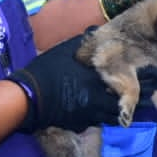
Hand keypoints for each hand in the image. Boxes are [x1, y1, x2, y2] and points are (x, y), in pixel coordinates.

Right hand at [6, 34, 126, 132]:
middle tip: (120, 94)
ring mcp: (86, 117)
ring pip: (107, 119)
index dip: (129, 86)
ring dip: (109, 111)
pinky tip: (89, 110)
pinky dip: (94, 118)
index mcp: (96, 83)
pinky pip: (92, 124)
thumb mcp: (63, 51)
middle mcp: (95, 102)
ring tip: (107, 102)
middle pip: (118, 108)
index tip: (129, 80)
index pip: (124, 89)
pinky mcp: (76, 125)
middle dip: (121, 103)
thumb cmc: (46, 71)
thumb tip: (94, 31)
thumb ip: (82, 42)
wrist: (28, 97)